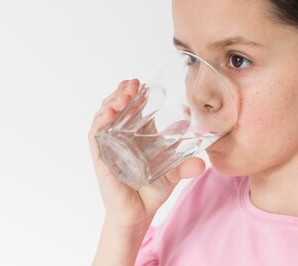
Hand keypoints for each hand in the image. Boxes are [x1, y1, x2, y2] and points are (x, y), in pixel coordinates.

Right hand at [87, 78, 205, 227]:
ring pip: (103, 117)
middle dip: (121, 92)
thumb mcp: (173, 174)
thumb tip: (202, 164)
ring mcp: (109, 146)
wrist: (138, 214)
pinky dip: (99, 124)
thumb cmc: (152, 190)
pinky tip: (106, 115)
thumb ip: (186, 167)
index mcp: (136, 134)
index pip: (131, 106)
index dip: (132, 92)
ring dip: (110, 103)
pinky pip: (95, 137)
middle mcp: (120, 137)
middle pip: (115, 106)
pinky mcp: (101, 159)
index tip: (140, 82)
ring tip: (122, 96)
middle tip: (132, 85)